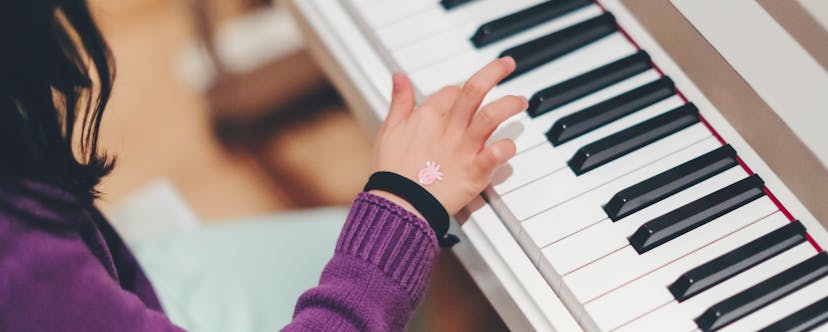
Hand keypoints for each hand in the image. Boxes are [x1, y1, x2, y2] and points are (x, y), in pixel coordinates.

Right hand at [370, 57, 525, 217]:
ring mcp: (463, 149)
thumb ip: (399, 102)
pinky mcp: (474, 172)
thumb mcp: (389, 130)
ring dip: (509, 104)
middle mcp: (448, 128)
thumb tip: (399, 76)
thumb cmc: (391, 171)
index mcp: (427, 116)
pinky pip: (495, 155)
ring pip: (491, 116)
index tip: (468, 96)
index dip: (461, 90)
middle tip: (507, 64)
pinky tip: (510, 145)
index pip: (452, 92)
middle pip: (474, 90)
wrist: (397, 205)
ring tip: (520, 101)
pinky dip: (506, 148)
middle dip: (494, 72)